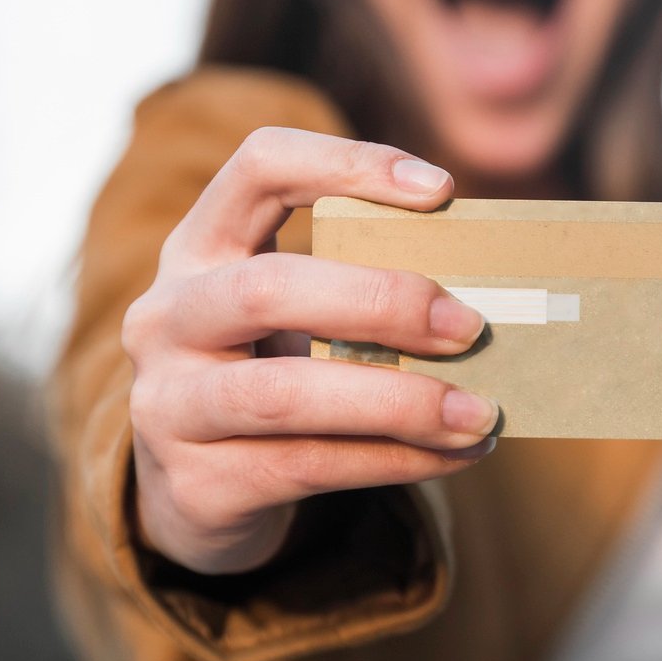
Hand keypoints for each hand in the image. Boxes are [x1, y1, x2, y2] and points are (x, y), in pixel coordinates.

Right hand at [121, 127, 494, 574]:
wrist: (200, 496)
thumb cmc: (274, 377)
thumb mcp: (299, 320)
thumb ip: (364, 293)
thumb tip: (495, 294)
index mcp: (199, 248)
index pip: (258, 167)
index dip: (346, 164)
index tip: (440, 190)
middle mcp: (166, 317)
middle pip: (269, 288)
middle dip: (382, 302)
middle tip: (471, 328)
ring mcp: (170, 405)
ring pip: (285, 396)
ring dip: (399, 402)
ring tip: (479, 414)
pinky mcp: (198, 484)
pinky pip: (307, 467)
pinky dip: (393, 460)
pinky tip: (453, 456)